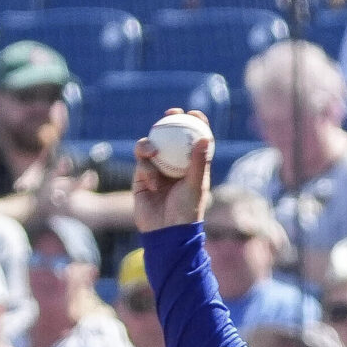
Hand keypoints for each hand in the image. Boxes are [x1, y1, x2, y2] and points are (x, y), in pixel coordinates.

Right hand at [134, 111, 213, 235]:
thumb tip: (205, 137)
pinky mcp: (141, 180)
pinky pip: (141, 165)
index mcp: (190, 167)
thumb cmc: (186, 211)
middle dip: (169, 121)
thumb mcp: (195, 185)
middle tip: (172, 113)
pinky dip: (146, 170)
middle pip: (169, 137)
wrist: (166, 233)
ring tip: (152, 150)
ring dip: (150, 145)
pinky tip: (153, 182)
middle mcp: (173, 166)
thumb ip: (199, 162)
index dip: (194, 124)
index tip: (194, 113)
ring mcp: (156, 171)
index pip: (192, 141)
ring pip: (150, 147)